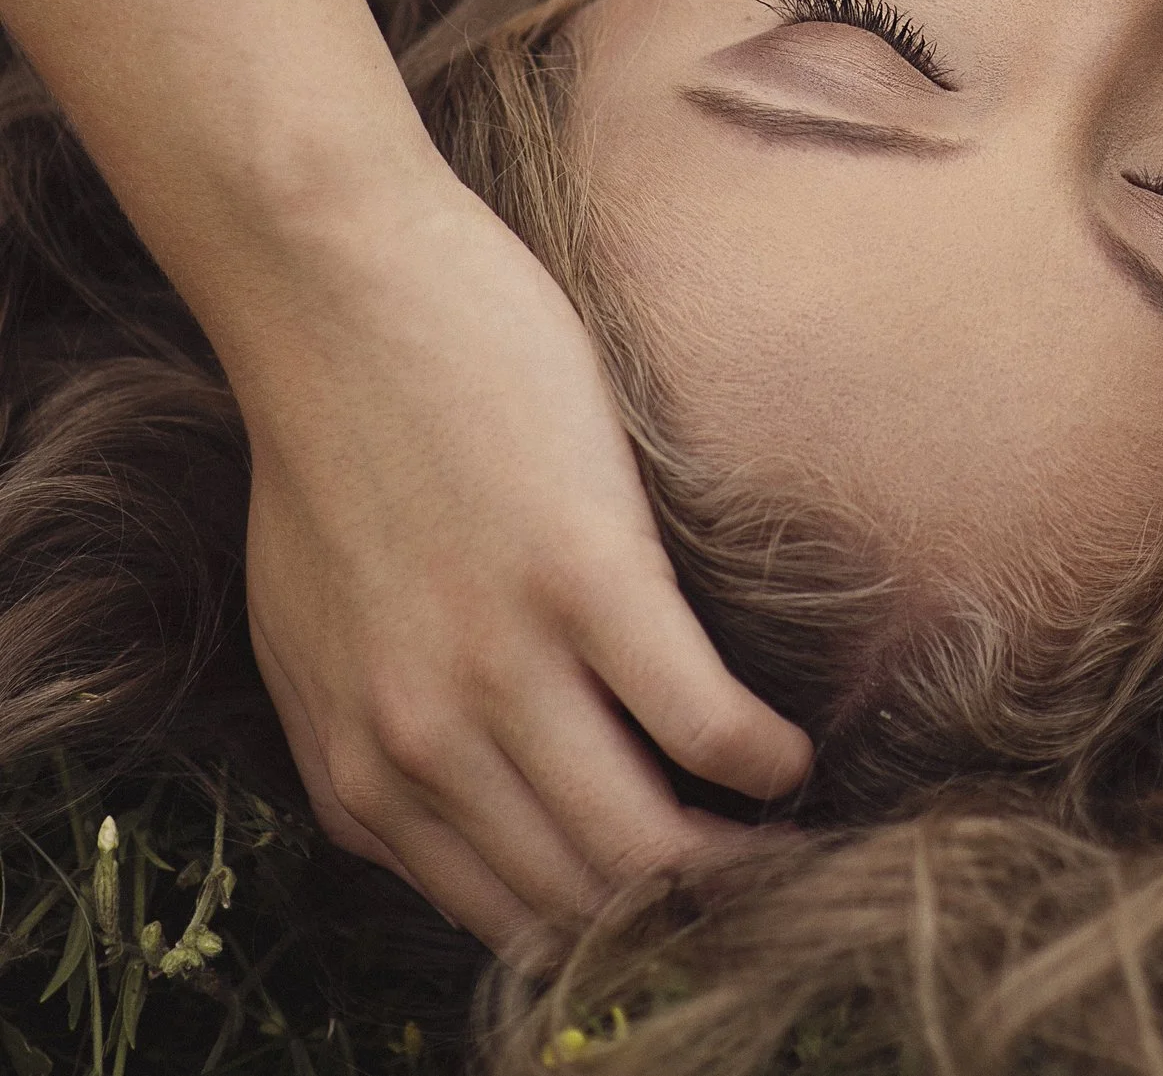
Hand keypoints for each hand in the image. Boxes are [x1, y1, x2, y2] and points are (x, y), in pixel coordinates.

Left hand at [230, 174, 813, 955]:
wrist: (330, 294)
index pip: (499, 920)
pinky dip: (762, 759)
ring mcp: (505, 666)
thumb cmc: (326, 439)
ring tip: (784, 838)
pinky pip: (700, 721)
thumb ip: (361, 743)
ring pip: (644, 841)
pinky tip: (788, 752)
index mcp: (358, 769)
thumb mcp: (305, 636)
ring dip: (733, 865)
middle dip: (671, 922)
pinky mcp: (586, 578)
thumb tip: (425, 820)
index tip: (657, 914)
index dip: (593, 937)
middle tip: (746, 893)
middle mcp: (426, 747)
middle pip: (579, 900)